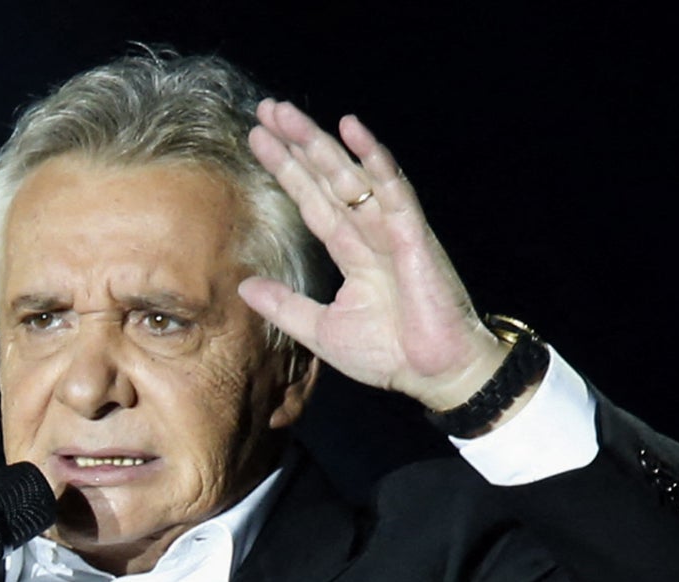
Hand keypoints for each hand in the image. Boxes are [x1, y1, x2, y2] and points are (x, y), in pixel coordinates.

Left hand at [237, 100, 519, 414]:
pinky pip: (392, 188)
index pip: (311, 200)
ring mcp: (392, 229)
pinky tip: (352, 129)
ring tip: (287, 114)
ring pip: (350, 175)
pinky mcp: (413, 234)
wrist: (435, 374)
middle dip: (296, 144)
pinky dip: (373, 158)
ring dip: (320, 143)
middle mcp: (370, 232)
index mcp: (351, 251)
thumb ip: (285, 306)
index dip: (286, 170)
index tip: (257, 140)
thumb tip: (243, 288)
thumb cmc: (389, 354)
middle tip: (266, 109)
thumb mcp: (322, 330)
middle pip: (325, 177)